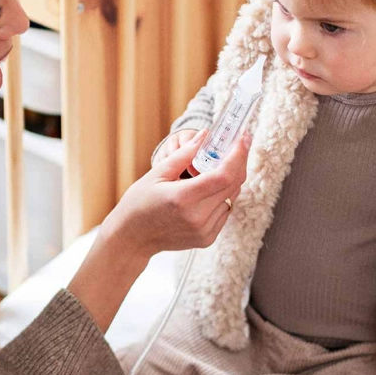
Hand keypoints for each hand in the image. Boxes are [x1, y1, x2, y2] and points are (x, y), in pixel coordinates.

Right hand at [101, 127, 250, 260]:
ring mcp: (204, 231)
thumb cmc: (139, 204)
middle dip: (238, 162)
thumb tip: (205, 135)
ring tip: (216, 169)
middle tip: (236, 146)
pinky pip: (225, 211)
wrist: (132, 238)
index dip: (238, 155)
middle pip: (233, 185)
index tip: (242, 138)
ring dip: (229, 180)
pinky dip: (222, 197)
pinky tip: (208, 191)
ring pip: (232, 198)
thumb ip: (184, 154)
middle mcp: (197, 217)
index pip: (223, 175)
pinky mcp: (207, 239)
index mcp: (183, 198)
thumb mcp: (156, 174)